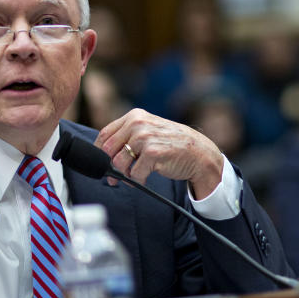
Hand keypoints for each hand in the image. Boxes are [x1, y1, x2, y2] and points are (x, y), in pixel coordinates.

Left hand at [95, 109, 223, 199]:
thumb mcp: (149, 130)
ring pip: (119, 163)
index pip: (105, 134)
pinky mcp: (152, 153)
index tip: (101, 163)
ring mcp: (145, 137)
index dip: (99, 152)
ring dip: (124, 175)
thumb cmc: (172, 144)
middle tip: (114, 178)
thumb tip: (103, 153)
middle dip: (109, 167)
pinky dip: (137, 180)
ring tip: (135, 177)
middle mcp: (138, 124)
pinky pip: (134, 174)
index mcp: (134, 116)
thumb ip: (128, 136)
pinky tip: (145, 178)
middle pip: (108, 149)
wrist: (199, 153)